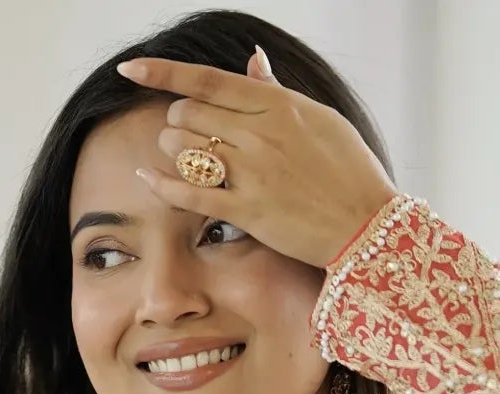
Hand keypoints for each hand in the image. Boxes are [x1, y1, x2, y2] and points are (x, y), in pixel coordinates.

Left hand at [116, 45, 396, 269]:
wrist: (369, 226)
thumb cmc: (351, 172)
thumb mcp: (320, 118)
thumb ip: (277, 91)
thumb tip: (252, 60)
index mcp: (277, 104)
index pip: (207, 80)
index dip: (161, 72)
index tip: (130, 69)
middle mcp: (260, 133)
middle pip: (189, 112)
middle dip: (178, 121)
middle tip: (187, 134)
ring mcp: (253, 172)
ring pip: (185, 149)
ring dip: (175, 151)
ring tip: (185, 159)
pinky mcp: (248, 211)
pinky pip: (190, 193)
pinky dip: (163, 184)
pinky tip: (148, 179)